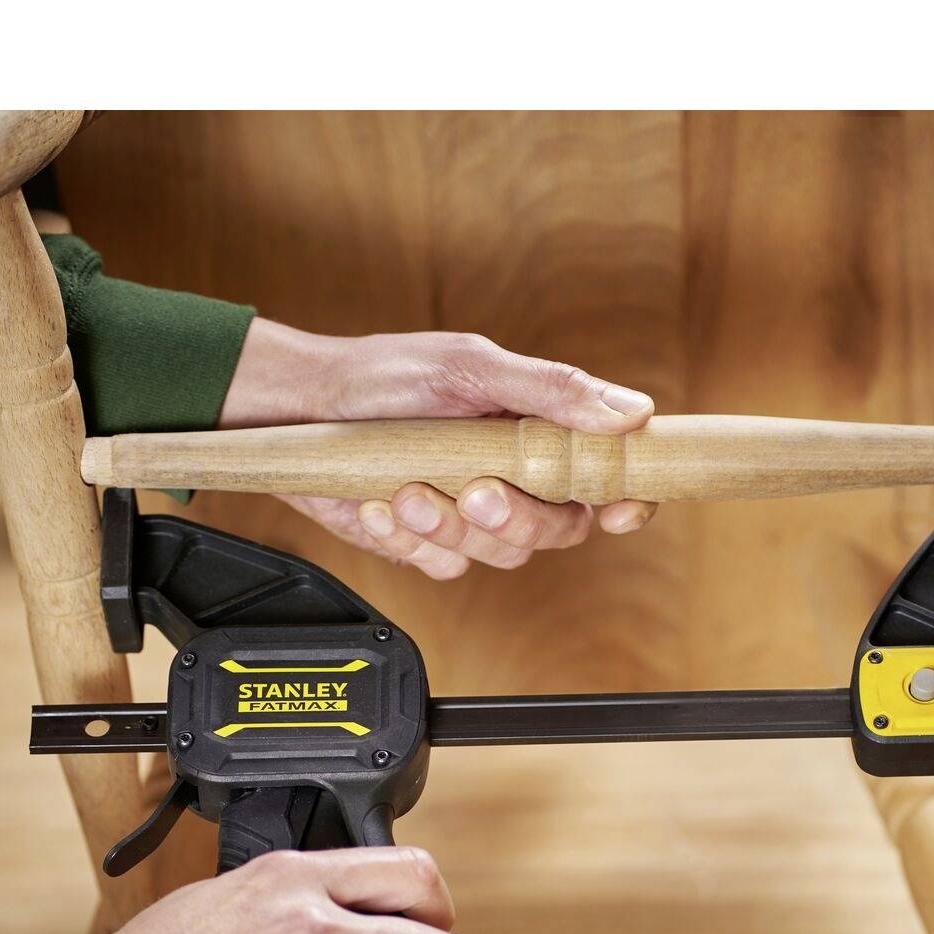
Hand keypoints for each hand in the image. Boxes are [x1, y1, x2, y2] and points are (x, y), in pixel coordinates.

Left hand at [218, 318, 657, 578]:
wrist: (299, 408)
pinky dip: (408, 538)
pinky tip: (379, 502)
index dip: (626, 499)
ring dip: (450, 526)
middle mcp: (512, 479)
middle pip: (558, 529)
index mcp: (538, 434)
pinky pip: (442, 567)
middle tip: (476, 491)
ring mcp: (470, 516)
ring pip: (499, 554)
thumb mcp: (472, 367)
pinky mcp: (426, 544)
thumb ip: (552, 391)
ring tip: (405, 487)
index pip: (605, 477)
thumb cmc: (385, 376)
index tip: (620, 508)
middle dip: (517, 516)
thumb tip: (634, 412)